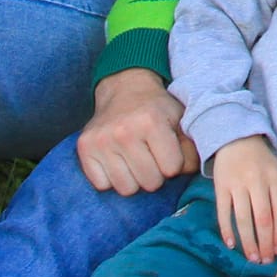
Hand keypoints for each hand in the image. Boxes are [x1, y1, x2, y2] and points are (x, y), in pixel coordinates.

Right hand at [76, 69, 196, 194]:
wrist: (125, 88)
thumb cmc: (157, 109)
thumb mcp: (182, 120)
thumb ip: (191, 147)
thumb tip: (189, 172)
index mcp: (151, 122)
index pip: (172, 169)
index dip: (174, 164)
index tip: (169, 152)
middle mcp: (123, 131)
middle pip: (150, 183)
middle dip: (156, 174)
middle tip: (152, 156)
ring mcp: (101, 141)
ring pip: (126, 188)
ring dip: (134, 179)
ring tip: (135, 159)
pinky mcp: (84, 148)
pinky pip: (102, 185)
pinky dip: (111, 178)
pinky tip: (117, 160)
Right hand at [212, 135, 276, 263]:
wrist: (236, 139)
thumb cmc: (261, 162)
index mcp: (275, 179)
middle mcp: (256, 181)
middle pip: (262, 218)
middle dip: (265, 242)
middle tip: (266, 260)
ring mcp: (237, 184)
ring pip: (242, 218)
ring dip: (248, 241)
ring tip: (252, 258)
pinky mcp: (220, 187)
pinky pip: (223, 212)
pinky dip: (226, 230)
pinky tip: (231, 245)